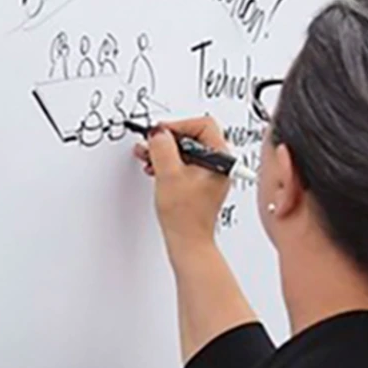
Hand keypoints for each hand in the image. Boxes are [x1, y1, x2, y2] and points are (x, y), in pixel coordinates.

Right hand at [132, 116, 231, 259]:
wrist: (187, 242)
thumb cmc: (185, 216)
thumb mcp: (169, 175)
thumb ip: (162, 148)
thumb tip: (158, 132)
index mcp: (220, 159)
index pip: (202, 125)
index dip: (178, 125)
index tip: (160, 134)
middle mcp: (218, 164)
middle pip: (193, 136)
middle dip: (168, 139)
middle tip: (151, 144)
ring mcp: (209, 175)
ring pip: (186, 150)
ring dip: (165, 151)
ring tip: (148, 157)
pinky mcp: (199, 184)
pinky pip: (184, 164)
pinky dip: (168, 163)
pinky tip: (154, 168)